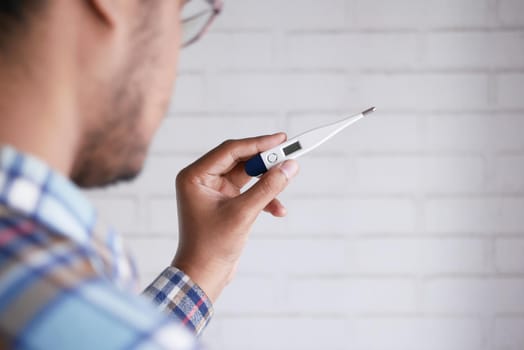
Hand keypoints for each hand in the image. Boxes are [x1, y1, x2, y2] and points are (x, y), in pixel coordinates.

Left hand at [172, 133, 298, 301]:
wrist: (204, 275)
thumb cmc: (212, 246)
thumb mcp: (243, 214)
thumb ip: (268, 188)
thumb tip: (290, 167)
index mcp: (195, 176)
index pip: (230, 150)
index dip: (258, 144)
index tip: (282, 139)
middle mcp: (202, 179)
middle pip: (240, 160)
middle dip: (265, 162)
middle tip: (289, 156)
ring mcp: (214, 191)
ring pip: (247, 176)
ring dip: (267, 182)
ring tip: (286, 182)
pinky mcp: (225, 202)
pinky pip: (248, 191)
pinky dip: (264, 198)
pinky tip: (278, 210)